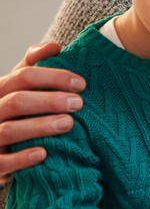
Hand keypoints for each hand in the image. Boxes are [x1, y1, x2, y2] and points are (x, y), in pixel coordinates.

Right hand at [0, 43, 85, 176]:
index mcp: (2, 89)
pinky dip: (22, 158)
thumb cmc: (18, 112)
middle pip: (17, 101)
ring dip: (40, 126)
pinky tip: (43, 153)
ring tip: (68, 124)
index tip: (81, 83)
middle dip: (49, 101)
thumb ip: (34, 65)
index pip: (24, 75)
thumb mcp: (22, 86)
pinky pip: (2, 162)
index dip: (53, 77)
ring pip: (9, 130)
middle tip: (78, 103)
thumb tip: (54, 47)